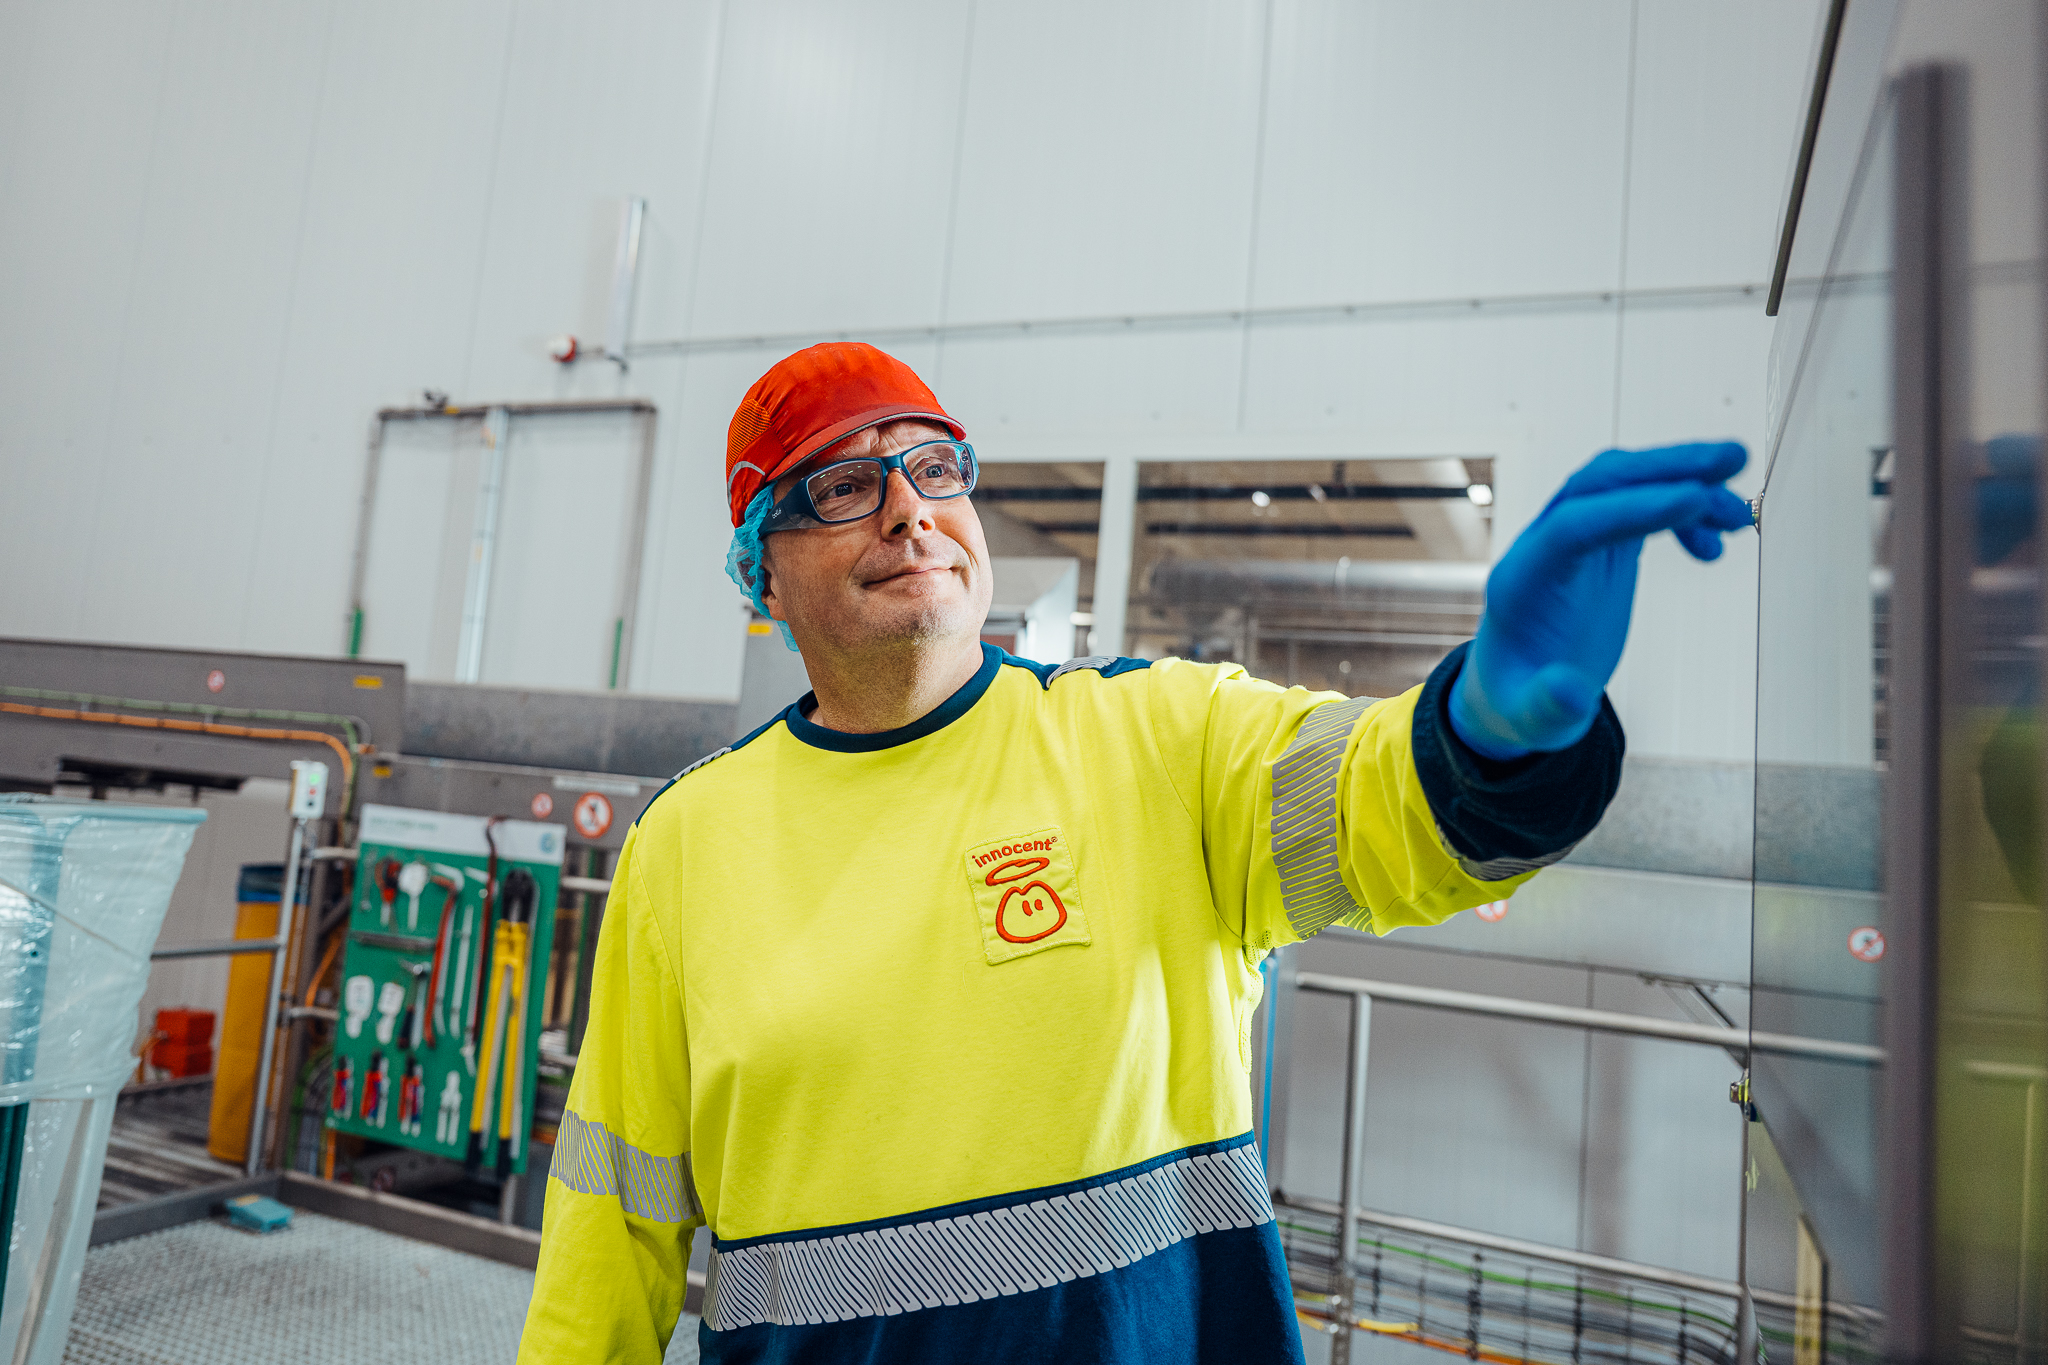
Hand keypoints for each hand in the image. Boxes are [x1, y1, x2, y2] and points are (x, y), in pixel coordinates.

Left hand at [1450, 442, 1752, 759]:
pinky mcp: (1598, 545)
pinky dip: (1681, 514)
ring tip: (1741, 510)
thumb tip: (1568, 691)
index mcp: (1522, 581)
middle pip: (1600, 482)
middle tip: (1734, 459)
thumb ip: (1547, 707)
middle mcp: (1543, 547)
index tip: (1694, 499)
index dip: (1632, 508)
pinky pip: (1639, 506)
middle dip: (1666, 466)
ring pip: (1624, 483)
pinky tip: (1714, 548)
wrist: (1515, 692)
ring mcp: (1571, 540)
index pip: (1574, 524)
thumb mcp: (1530, 720)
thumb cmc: (1521, 705)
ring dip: (1683, 478)